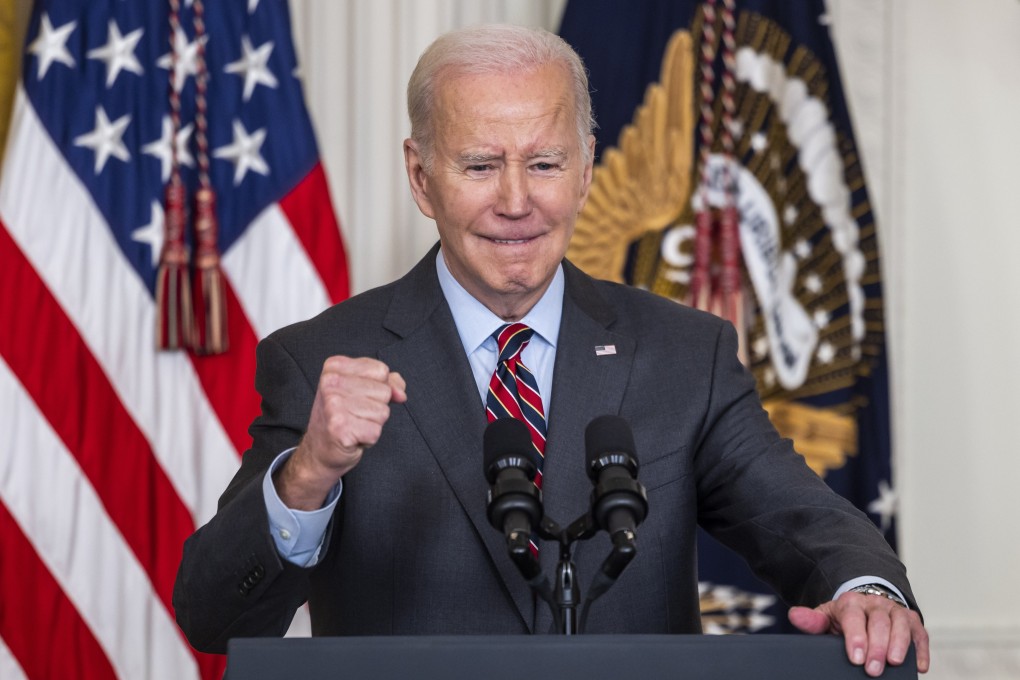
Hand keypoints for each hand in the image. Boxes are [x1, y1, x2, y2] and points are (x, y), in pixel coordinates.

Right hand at [274, 356, 406, 509]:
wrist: (320, 449)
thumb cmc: (342, 417)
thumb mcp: (362, 390)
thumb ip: (388, 383)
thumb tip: (400, 393)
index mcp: (335, 367)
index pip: (381, 370)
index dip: (377, 387)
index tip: (357, 397)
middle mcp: (331, 382)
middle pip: (384, 391)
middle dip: (375, 407)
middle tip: (353, 414)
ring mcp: (334, 405)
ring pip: (383, 412)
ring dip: (372, 424)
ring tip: (353, 424)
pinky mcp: (340, 427)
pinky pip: (376, 431)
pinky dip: (368, 438)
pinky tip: (352, 437)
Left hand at [789, 591, 929, 676]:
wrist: (865, 606)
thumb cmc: (845, 618)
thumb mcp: (826, 617)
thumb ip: (812, 621)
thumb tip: (794, 616)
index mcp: (851, 602)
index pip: (853, 617)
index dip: (856, 637)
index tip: (856, 658)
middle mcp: (875, 604)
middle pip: (879, 622)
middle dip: (877, 647)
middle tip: (873, 670)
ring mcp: (895, 611)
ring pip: (901, 624)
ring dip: (899, 645)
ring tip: (894, 663)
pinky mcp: (912, 621)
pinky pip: (920, 634)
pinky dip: (921, 650)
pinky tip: (919, 666)